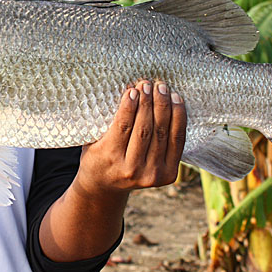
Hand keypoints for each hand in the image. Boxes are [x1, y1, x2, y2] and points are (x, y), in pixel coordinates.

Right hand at [76, 80, 186, 198]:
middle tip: (148, 84)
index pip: (123, 128)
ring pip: (163, 134)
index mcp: (111, 160)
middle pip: (145, 130)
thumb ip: (106, 121)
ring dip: (165, 107)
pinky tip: (176, 102)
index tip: (133, 89)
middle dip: (148, 103)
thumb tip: (127, 90)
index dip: (130, 107)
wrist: (105, 187)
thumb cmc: (97, 156)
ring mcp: (153, 175)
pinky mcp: (168, 175)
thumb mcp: (93, 140)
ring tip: (162, 88)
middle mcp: (133, 170)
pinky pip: (177, 142)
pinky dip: (179, 119)